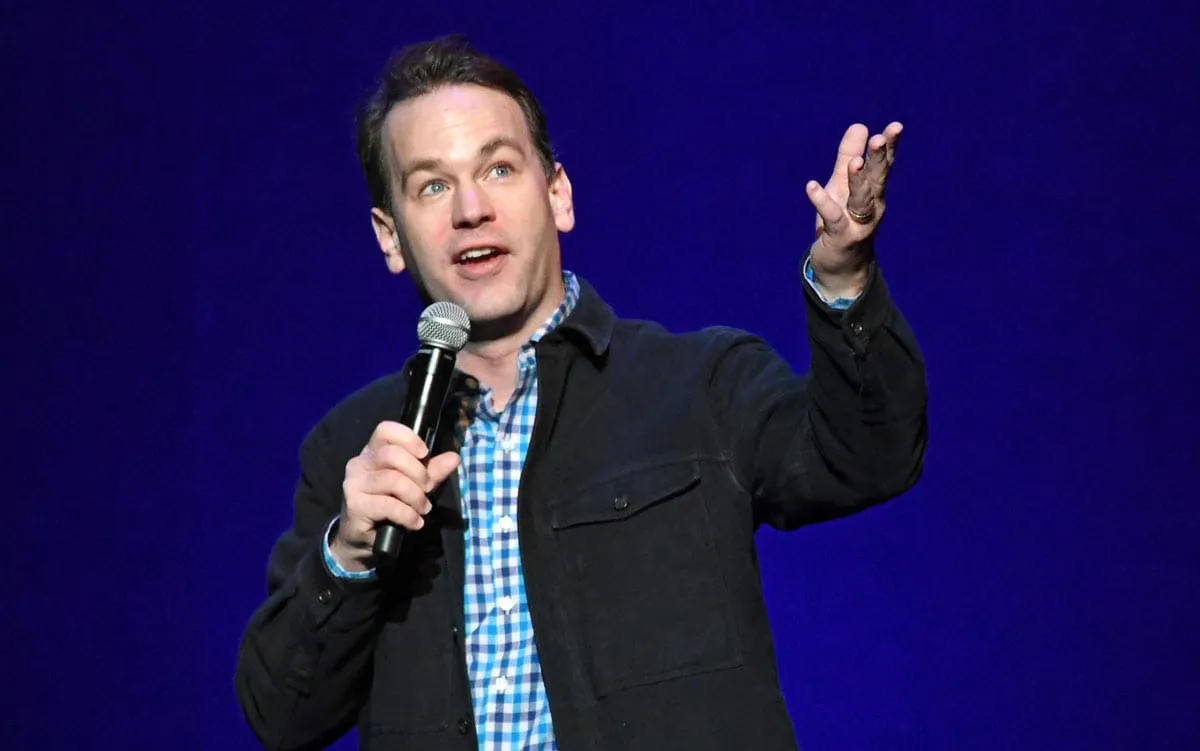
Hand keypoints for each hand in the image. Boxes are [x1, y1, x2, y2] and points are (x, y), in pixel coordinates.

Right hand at [331, 421, 460, 570]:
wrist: (364, 540)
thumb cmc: (389, 507)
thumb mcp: (414, 485)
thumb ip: (432, 471)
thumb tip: (454, 457)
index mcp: (372, 452)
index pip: (385, 430)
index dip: (408, 438)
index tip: (425, 455)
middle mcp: (359, 463)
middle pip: (392, 455)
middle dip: (418, 473)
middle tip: (428, 490)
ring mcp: (354, 484)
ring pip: (393, 480)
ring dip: (416, 497)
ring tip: (423, 509)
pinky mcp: (354, 505)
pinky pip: (389, 505)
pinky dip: (408, 515)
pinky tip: (415, 523)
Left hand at [805, 121, 901, 297]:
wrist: (841, 266)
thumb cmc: (843, 220)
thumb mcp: (843, 185)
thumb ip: (849, 155)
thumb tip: (860, 125)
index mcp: (875, 191)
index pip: (884, 165)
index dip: (890, 147)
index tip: (895, 127)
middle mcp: (873, 206)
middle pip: (878, 180)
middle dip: (879, 160)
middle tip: (879, 139)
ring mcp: (859, 223)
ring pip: (861, 200)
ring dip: (859, 181)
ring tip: (855, 163)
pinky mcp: (842, 237)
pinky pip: (833, 218)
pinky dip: (823, 202)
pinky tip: (812, 186)